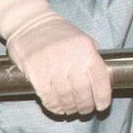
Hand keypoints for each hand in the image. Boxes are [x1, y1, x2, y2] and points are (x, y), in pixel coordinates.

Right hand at [0, 0, 111, 114]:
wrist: (30, 22)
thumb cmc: (59, 32)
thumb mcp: (82, 38)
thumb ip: (91, 56)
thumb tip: (101, 78)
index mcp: (86, 48)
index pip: (99, 77)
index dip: (102, 96)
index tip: (102, 106)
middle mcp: (71, 57)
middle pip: (82, 91)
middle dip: (85, 105)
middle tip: (85, 110)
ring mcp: (52, 65)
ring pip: (65, 96)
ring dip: (70, 108)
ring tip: (71, 110)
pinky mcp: (35, 72)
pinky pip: (47, 96)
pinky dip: (54, 106)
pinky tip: (57, 107)